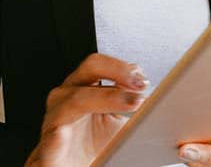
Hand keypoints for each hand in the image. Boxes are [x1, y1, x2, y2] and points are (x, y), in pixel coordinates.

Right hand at [24, 53, 149, 166]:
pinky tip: (87, 127)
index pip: (104, 64)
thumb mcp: (122, 124)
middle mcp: (69, 94)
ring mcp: (56, 116)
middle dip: (118, 71)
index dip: (125, 68)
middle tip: (139, 85)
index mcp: (86, 85)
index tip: (143, 80)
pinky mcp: (48, 144)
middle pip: (91, 67)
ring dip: (106, 98)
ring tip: (130, 104)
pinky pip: (55, 133)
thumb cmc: (94, 147)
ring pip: (77, 97)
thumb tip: (162, 102)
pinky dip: (67, 130)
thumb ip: (137, 108)